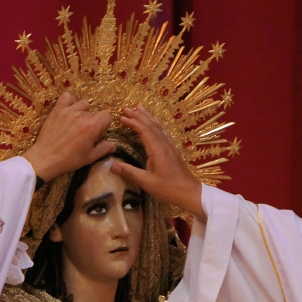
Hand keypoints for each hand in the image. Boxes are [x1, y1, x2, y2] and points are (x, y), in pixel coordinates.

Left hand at [23, 92, 115, 181]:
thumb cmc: (69, 160)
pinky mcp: (57, 110)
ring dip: (83, 112)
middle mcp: (82, 115)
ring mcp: (69, 110)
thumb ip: (104, 149)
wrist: (46, 158)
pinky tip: (69, 110)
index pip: (107, 116)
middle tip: (84, 134)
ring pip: (83, 104)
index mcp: (92, 126)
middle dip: (92, 122)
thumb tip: (113, 145)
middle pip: (94, 113)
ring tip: (76, 122)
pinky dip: (70, 101)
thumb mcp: (90, 157)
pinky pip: (67, 97)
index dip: (104, 125)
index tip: (97, 135)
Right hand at [114, 105, 205, 219]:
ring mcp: (170, 146)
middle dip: (138, 115)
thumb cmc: (168, 188)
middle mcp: (164, 144)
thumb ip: (130, 172)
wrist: (189, 192)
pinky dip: (155, 124)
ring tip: (139, 108)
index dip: (133, 122)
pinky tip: (153, 123)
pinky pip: (163, 132)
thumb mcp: (146, 182)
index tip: (121, 117)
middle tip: (126, 108)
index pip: (144, 130)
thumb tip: (112, 166)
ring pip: (158, 127)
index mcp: (158, 150)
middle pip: (151, 125)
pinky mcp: (172, 150)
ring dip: (148, 117)